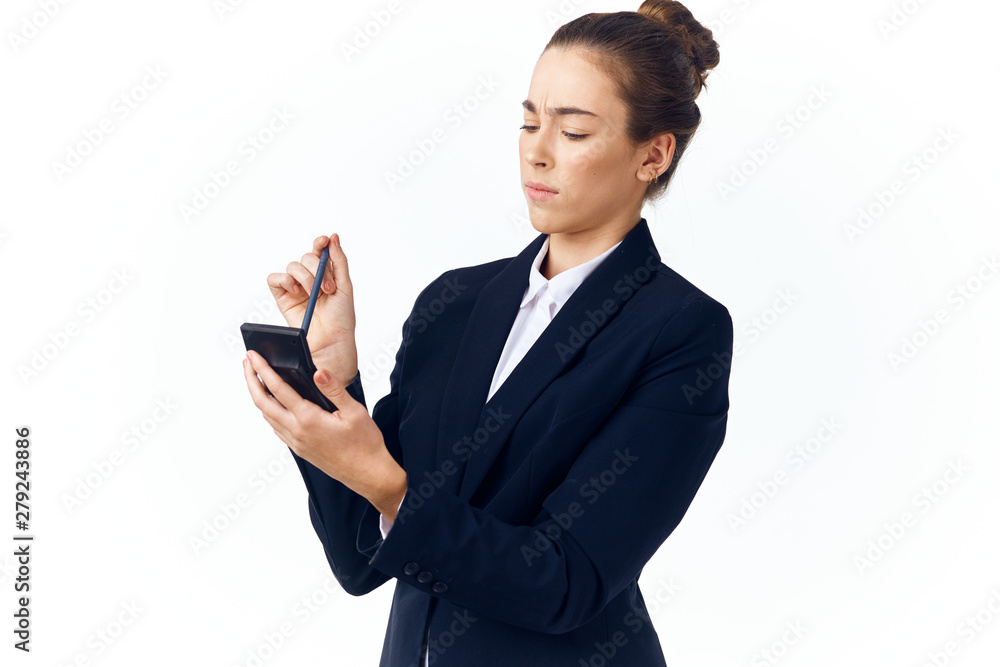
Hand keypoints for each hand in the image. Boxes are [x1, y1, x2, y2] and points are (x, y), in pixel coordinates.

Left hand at [243, 348, 406, 519]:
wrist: (367, 474)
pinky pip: (277, 428)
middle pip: (262, 403)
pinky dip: (269, 412)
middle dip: (251, 380)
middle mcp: (297, 432)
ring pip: (267, 416)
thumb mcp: (355, 412)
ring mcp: (296, 442)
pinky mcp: (299, 449)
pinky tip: (275, 405)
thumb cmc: (365, 444)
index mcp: (309, 419)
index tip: (253, 356)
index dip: (262, 370)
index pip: (278, 389)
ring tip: (257, 379)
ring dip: (259, 396)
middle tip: (247, 363)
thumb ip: (334, 390)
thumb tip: (318, 372)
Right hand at [267, 233, 357, 387]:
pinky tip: (297, 292)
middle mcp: (309, 279)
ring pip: (293, 266)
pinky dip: (285, 281)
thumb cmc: (341, 317)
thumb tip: (332, 237)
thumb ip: (338, 261)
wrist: (331, 340)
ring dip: (305, 277)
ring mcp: (295, 287)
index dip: (320, 243)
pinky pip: (275, 279)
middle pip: (306, 258)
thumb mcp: (344, 286)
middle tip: (327, 288)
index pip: (319, 251)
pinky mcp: (282, 297)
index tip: (324, 240)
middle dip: (317, 269)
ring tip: (315, 294)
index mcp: (325, 274)